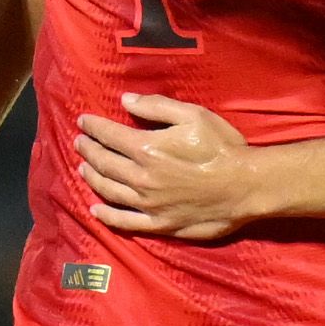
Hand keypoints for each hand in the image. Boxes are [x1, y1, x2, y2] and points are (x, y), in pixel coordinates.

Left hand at [73, 95, 259, 240]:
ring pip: (110, 191)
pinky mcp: (161, 224)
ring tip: (82, 168)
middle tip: (79, 142)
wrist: (245, 187)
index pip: (110, 136)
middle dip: (88, 150)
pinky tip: (96, 210)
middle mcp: (142, 178)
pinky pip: (126, 222)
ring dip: (92, 178)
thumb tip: (125, 101)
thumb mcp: (193, 115)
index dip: (93, 127)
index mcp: (147, 149)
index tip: (83, 121)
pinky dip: (107, 217)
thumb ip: (156, 106)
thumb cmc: (221, 147)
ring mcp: (149, 205)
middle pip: (105, 163)